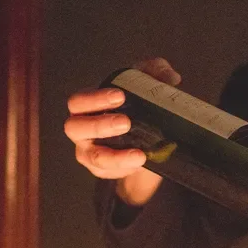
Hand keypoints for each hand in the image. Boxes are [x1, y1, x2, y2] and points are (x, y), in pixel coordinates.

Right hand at [64, 57, 180, 204]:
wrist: (145, 144)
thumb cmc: (137, 109)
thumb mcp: (145, 88)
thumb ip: (156, 74)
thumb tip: (171, 76)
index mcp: (87, 107)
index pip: (79, 101)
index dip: (95, 99)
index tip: (120, 96)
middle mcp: (82, 130)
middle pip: (75, 127)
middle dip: (100, 125)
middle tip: (126, 122)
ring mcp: (89, 152)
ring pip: (94, 157)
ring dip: (116, 156)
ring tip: (139, 155)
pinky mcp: (102, 171)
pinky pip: (109, 173)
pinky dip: (125, 169)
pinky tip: (141, 165)